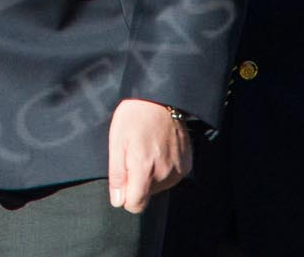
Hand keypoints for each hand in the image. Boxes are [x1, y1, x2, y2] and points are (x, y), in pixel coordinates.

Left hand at [106, 99, 190, 213]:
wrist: (161, 98)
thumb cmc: (134, 117)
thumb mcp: (116, 141)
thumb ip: (117, 174)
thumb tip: (118, 201)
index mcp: (144, 167)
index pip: (136, 205)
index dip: (125, 197)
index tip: (123, 181)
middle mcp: (164, 172)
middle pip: (147, 195)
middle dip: (137, 182)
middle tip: (134, 155)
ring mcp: (178, 169)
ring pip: (159, 187)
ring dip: (151, 175)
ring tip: (147, 150)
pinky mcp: (187, 165)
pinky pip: (171, 178)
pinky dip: (163, 169)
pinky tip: (159, 151)